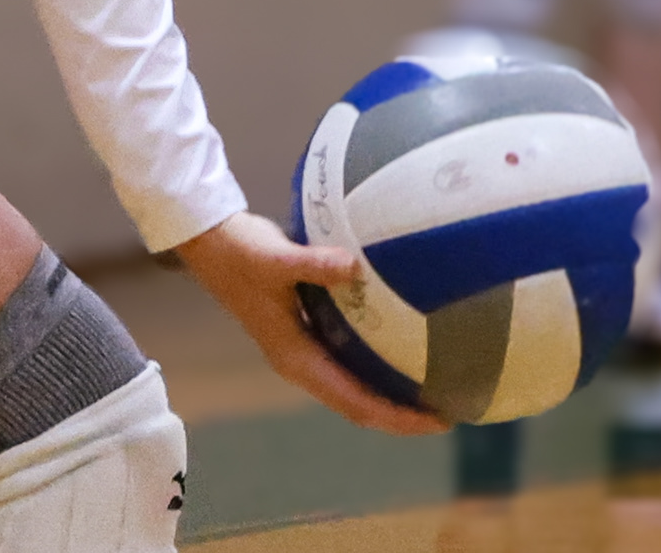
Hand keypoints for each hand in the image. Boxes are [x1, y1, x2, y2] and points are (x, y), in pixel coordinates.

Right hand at [170, 213, 444, 436]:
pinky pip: (350, 357)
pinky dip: (377, 361)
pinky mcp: (307, 327)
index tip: (435, 420)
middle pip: (359, 404)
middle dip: (401, 413)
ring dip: (390, 391)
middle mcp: (302, 362)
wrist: (211, 240)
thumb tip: (354, 264)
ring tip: (434, 385)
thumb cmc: (240, 253)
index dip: (396, 416)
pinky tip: (404, 342)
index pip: (355, 402)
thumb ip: (315, 263)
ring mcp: (303, 347)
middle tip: (449, 410)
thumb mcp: (276, 258)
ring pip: (354, 384)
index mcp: (296, 359)